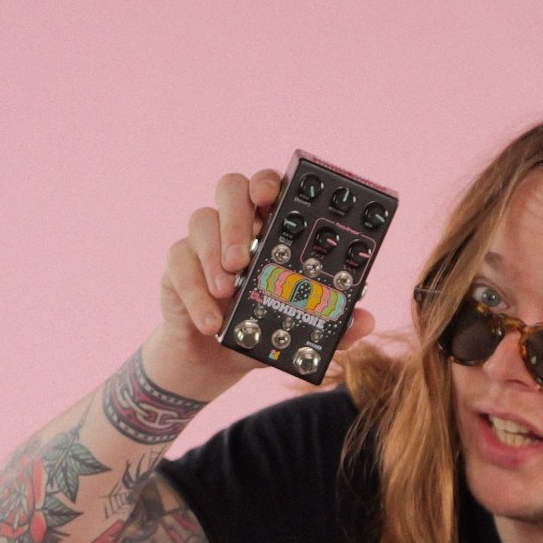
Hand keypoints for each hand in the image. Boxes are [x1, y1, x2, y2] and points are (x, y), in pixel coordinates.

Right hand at [149, 169, 378, 391]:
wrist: (217, 360)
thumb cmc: (262, 329)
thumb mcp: (299, 330)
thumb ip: (334, 327)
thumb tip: (365, 321)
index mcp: (270, 227)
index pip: (270, 186)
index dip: (270, 182)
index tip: (272, 197)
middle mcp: (235, 224)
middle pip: (231, 188)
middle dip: (238, 217)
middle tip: (244, 258)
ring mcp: (203, 242)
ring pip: (200, 219)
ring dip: (214, 254)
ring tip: (228, 290)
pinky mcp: (178, 265)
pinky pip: (179, 263)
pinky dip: (195, 292)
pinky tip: (211, 320)